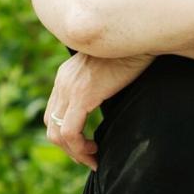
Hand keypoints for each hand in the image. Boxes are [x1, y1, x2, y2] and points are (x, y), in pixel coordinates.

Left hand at [43, 52, 154, 168]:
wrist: (143, 35)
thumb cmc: (136, 51)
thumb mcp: (111, 67)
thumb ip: (101, 81)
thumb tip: (108, 95)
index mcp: (67, 74)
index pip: (55, 111)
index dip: (67, 132)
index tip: (88, 143)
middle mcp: (62, 81)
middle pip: (50, 123)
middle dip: (67, 146)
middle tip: (88, 156)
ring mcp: (69, 88)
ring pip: (57, 132)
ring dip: (73, 151)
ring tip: (92, 157)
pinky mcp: (82, 95)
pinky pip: (70, 131)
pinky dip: (78, 148)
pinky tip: (95, 151)